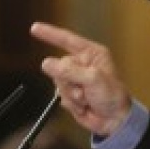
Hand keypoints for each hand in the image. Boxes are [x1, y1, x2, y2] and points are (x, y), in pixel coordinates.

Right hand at [30, 22, 131, 136]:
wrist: (114, 120)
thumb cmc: (112, 96)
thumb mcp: (93, 79)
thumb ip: (69, 70)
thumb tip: (46, 63)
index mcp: (91, 54)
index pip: (67, 40)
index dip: (50, 34)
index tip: (35, 28)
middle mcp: (82, 64)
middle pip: (59, 66)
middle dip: (69, 81)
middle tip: (84, 90)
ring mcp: (76, 79)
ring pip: (58, 82)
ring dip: (71, 94)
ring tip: (86, 98)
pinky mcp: (71, 93)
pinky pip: (60, 95)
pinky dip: (71, 103)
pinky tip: (84, 105)